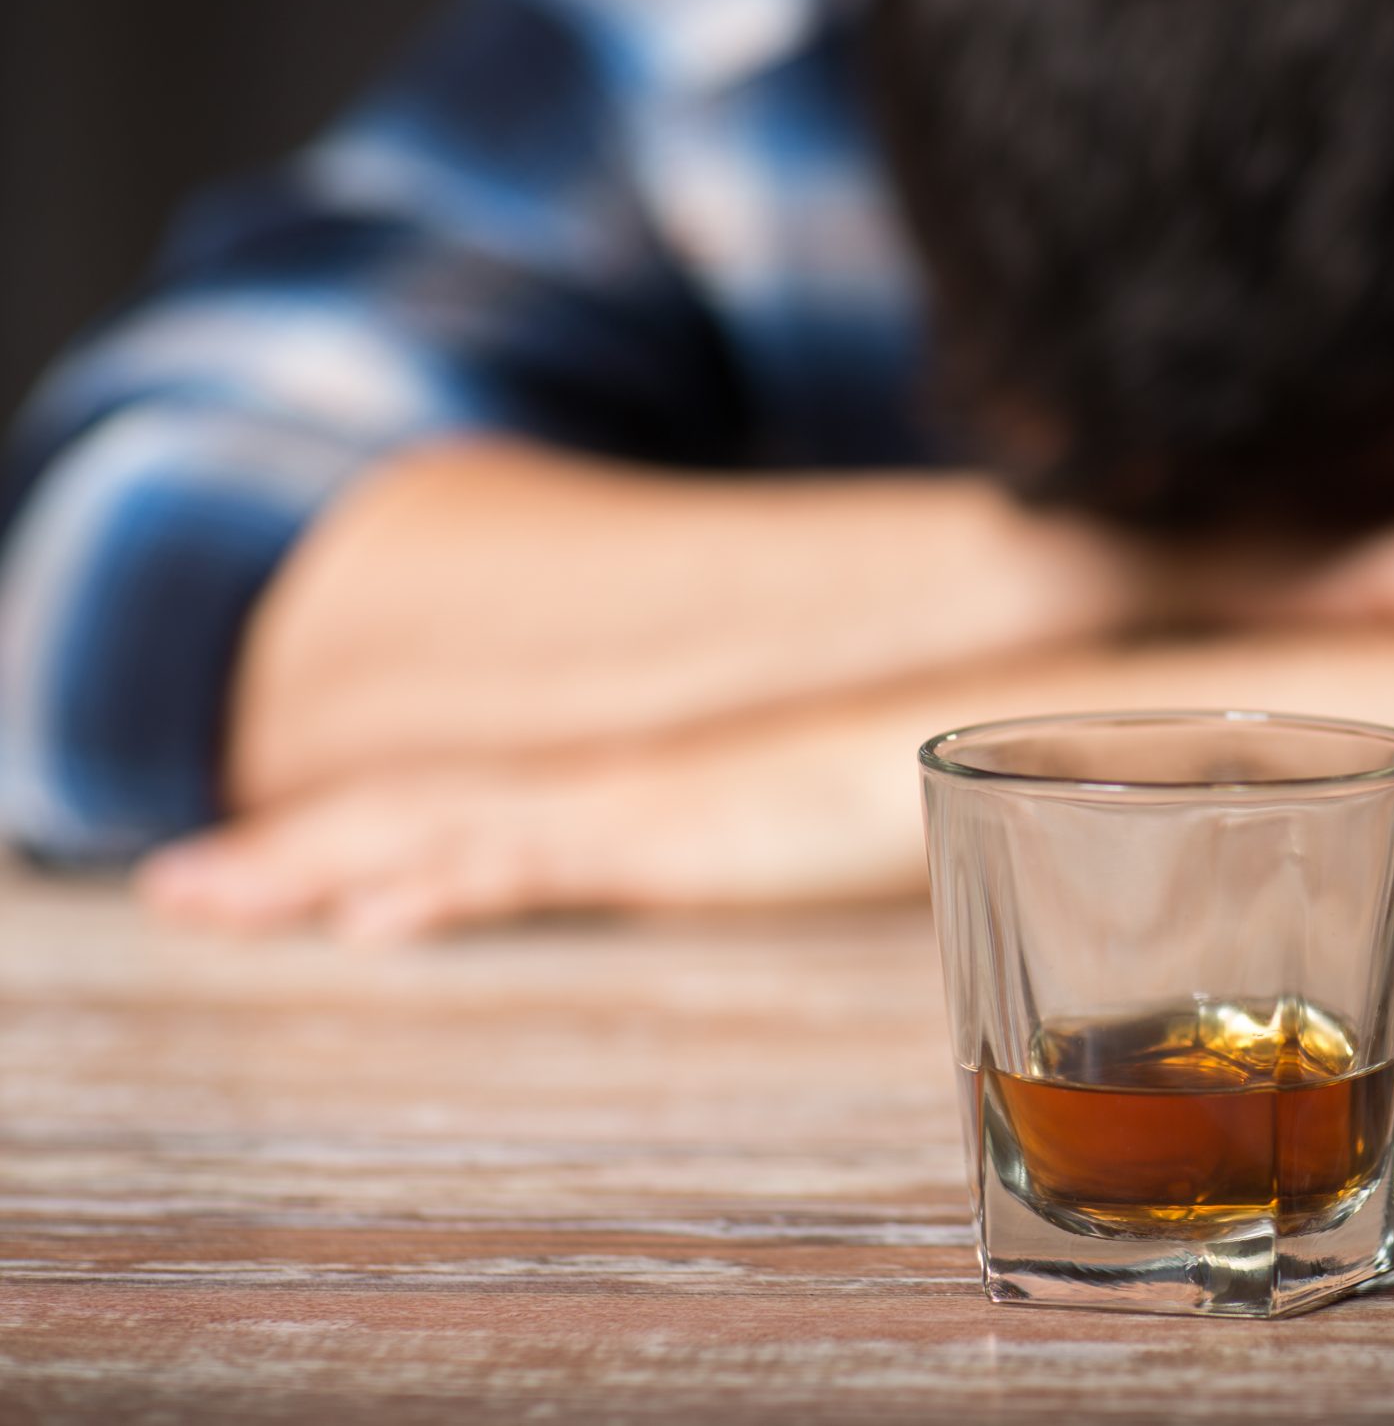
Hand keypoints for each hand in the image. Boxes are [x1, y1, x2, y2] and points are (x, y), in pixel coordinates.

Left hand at [134, 728, 912, 942]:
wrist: (967, 716)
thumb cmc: (895, 768)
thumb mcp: (791, 818)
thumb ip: (738, 835)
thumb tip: (728, 854)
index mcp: (624, 780)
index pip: (459, 802)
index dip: (353, 827)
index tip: (266, 859)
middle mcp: (604, 778)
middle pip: (411, 806)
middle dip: (286, 848)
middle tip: (177, 886)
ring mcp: (628, 799)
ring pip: (435, 826)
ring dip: (313, 864)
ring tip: (204, 899)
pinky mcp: (669, 832)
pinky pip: (532, 861)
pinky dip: (441, 888)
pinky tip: (370, 924)